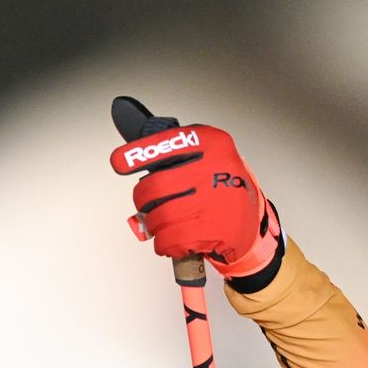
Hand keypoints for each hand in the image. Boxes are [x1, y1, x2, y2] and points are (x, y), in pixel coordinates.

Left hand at [109, 123, 280, 278]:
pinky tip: (173, 240)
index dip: (139, 154)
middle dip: (143, 201)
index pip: (169, 144)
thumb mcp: (202, 159)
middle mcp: (216, 168)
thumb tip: (124, 123)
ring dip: (154, 225)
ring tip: (167, 223)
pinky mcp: (214, 230)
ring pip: (158, 217)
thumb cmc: (216, 190)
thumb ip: (169, 149)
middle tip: (149, 205)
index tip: (118, 162)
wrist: (249, 225)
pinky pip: (168, 240)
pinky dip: (163, 244)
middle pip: (153, 187)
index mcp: (213, 143)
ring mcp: (215, 201)